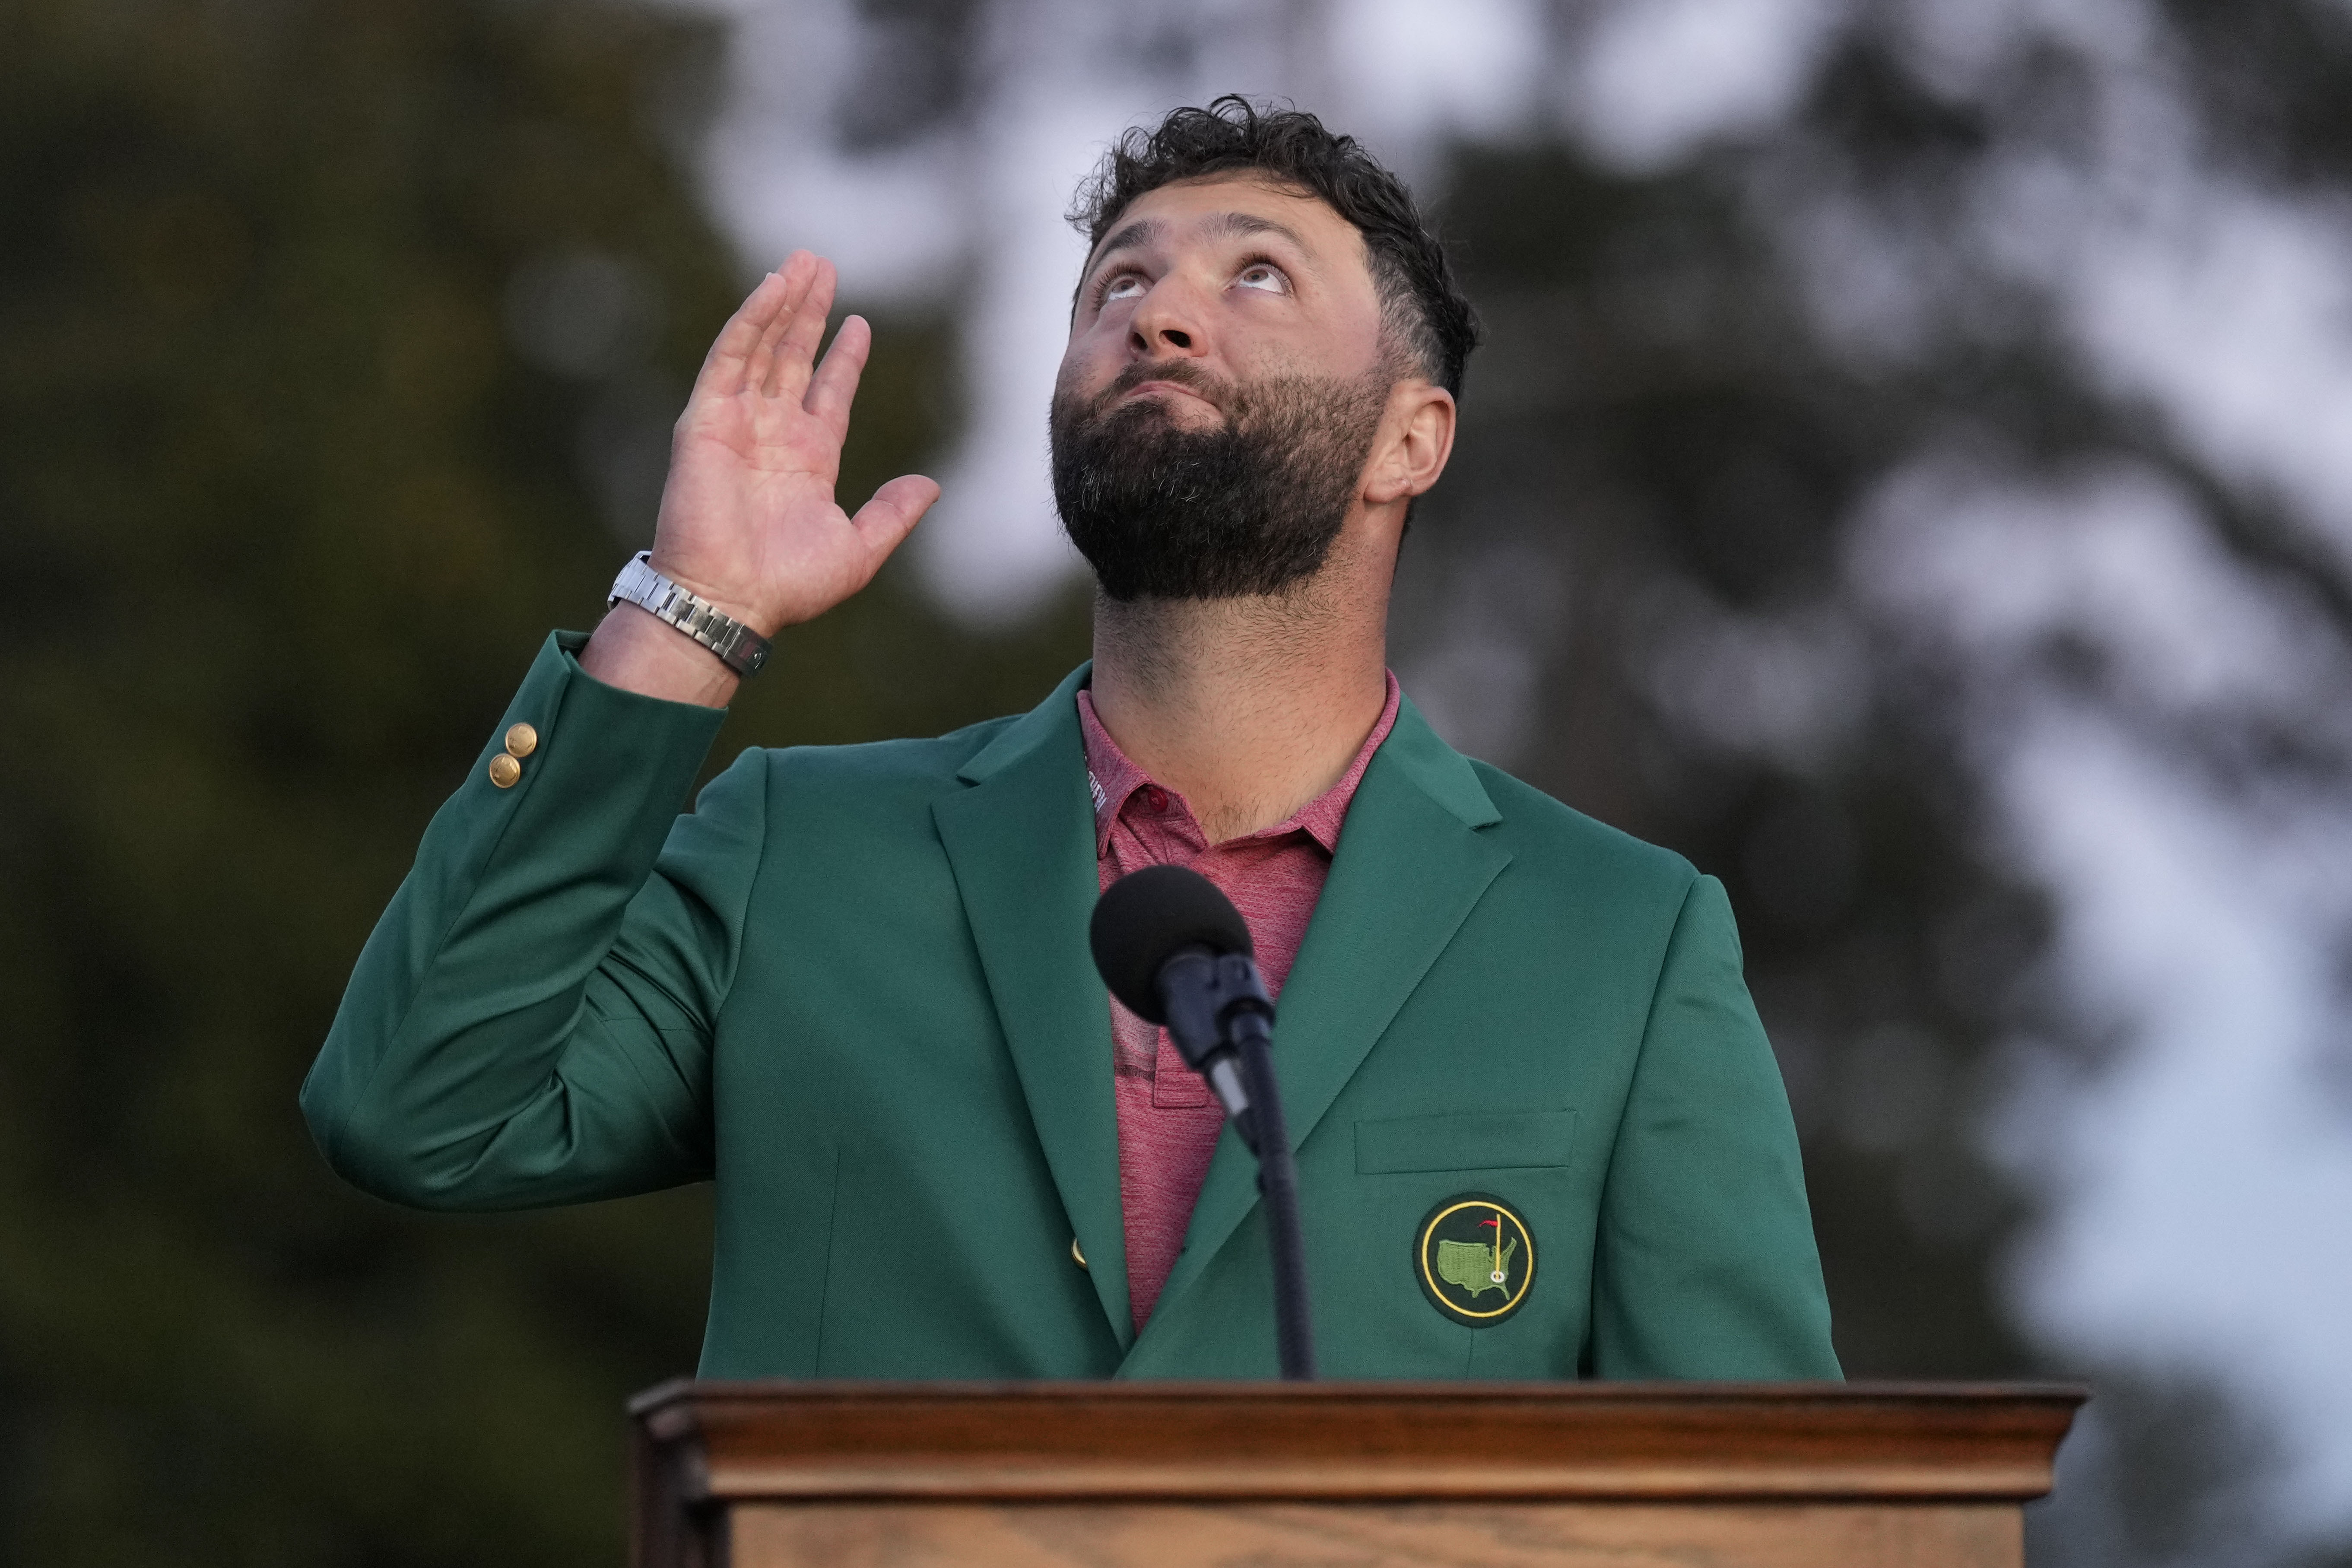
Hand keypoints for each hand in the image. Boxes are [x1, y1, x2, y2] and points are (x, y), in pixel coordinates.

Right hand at [652, 251, 937, 631]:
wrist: (732, 601)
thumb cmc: (789, 585)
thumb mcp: (860, 549)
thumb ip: (893, 514)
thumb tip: (931, 485)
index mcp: (808, 460)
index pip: (828, 393)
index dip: (843, 357)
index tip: (858, 323)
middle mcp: (772, 434)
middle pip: (794, 357)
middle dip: (811, 312)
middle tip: (825, 266)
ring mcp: (737, 423)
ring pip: (763, 347)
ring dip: (783, 303)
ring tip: (804, 262)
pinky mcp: (705, 421)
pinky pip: (729, 358)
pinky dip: (750, 321)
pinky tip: (773, 289)